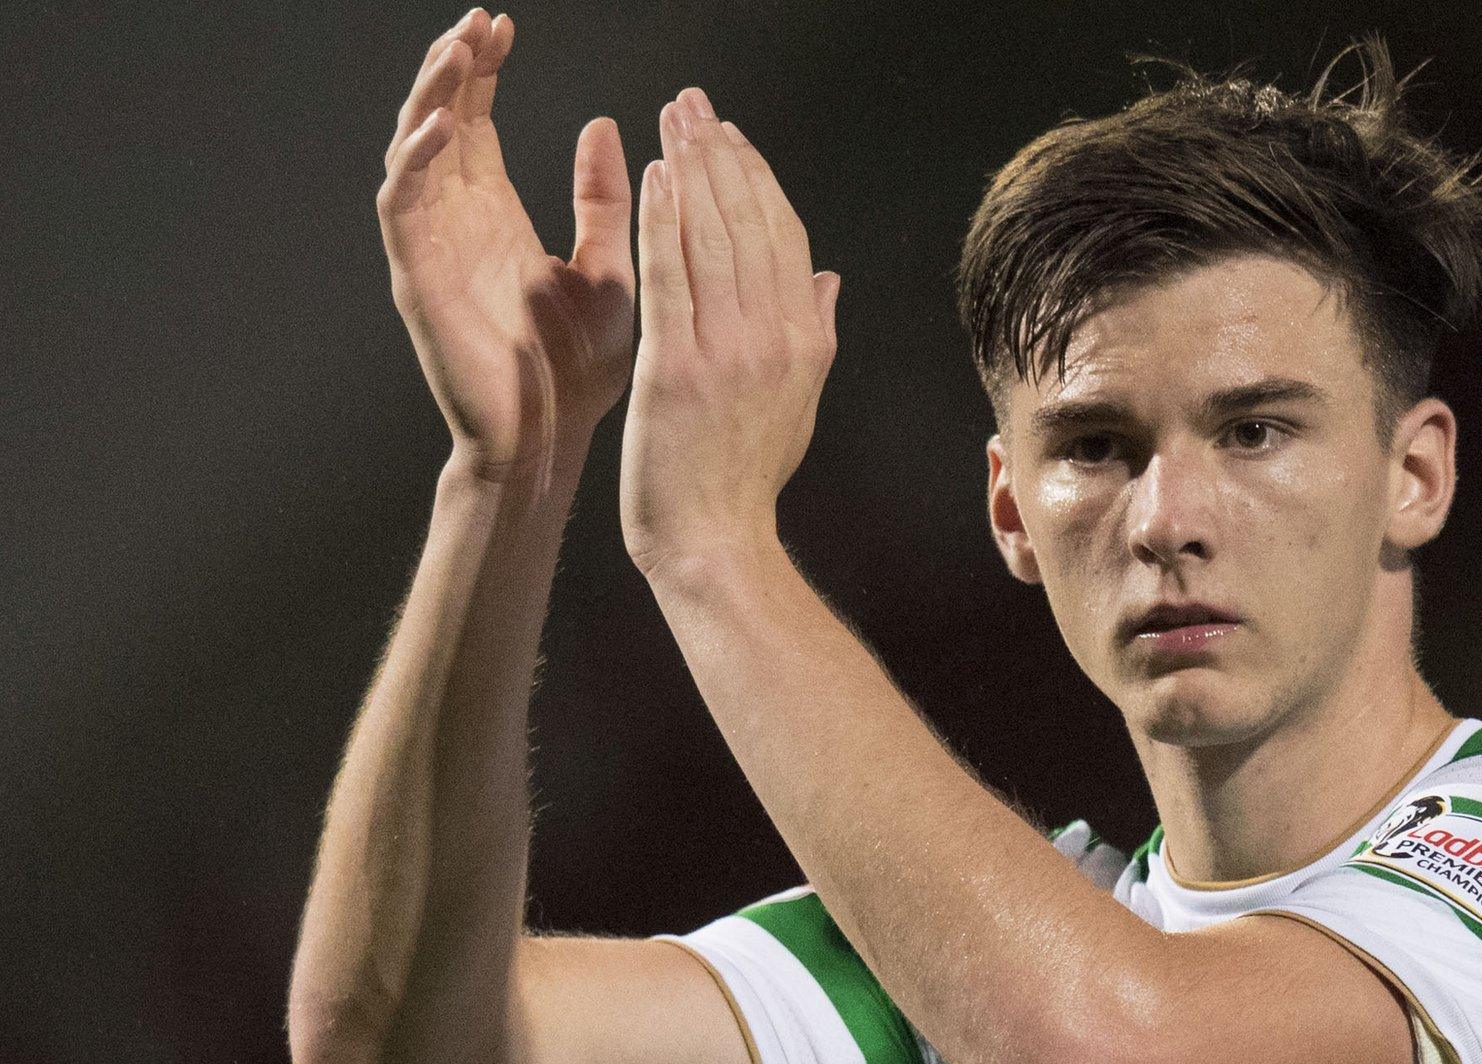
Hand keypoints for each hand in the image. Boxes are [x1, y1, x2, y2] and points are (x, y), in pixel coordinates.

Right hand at [378, 9, 635, 487]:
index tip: (502, 24)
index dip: (482, 72)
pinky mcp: (419, 279)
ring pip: (411, 152)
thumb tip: (605, 125)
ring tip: (456, 52)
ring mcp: (432, 249)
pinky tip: (445, 126)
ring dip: (430, 98)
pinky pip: (403, 207)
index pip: (477, 124)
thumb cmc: (578, 370)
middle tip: (476, 21)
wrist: (551, 441)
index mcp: (495, 217)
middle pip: (438, 123)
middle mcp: (455, 224)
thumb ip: (603, 201)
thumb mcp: (609, 268)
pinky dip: (417, 162)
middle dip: (452, 68)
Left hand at [619, 88, 840, 577]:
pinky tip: (653, 178)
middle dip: (721, 156)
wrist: (713, 542)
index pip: (784, 238)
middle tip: (694, 104)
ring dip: (691, 171)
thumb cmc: (745, 477)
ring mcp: (727, 353)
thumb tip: (828, 278)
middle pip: (749, 225)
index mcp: (804, 342)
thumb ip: (815, 333)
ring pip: (712, 240)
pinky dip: (663, 223)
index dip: (757, 179)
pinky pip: (671, 279)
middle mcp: (773, 338)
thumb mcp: (798, 402)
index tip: (732, 136)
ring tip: (673, 121)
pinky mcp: (675, 368)